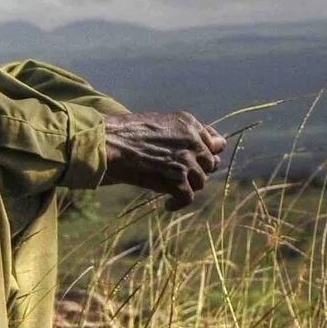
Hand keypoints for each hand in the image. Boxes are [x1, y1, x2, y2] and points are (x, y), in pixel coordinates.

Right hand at [99, 111, 226, 207]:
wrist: (109, 142)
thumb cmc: (125, 131)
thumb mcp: (159, 122)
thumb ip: (179, 133)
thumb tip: (187, 150)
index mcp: (190, 124)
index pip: (217, 142)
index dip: (210, 153)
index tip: (200, 161)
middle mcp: (193, 142)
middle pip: (211, 164)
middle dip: (199, 170)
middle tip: (183, 177)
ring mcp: (186, 162)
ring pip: (201, 181)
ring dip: (187, 187)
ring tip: (171, 191)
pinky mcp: (177, 181)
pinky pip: (188, 198)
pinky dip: (177, 204)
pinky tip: (168, 205)